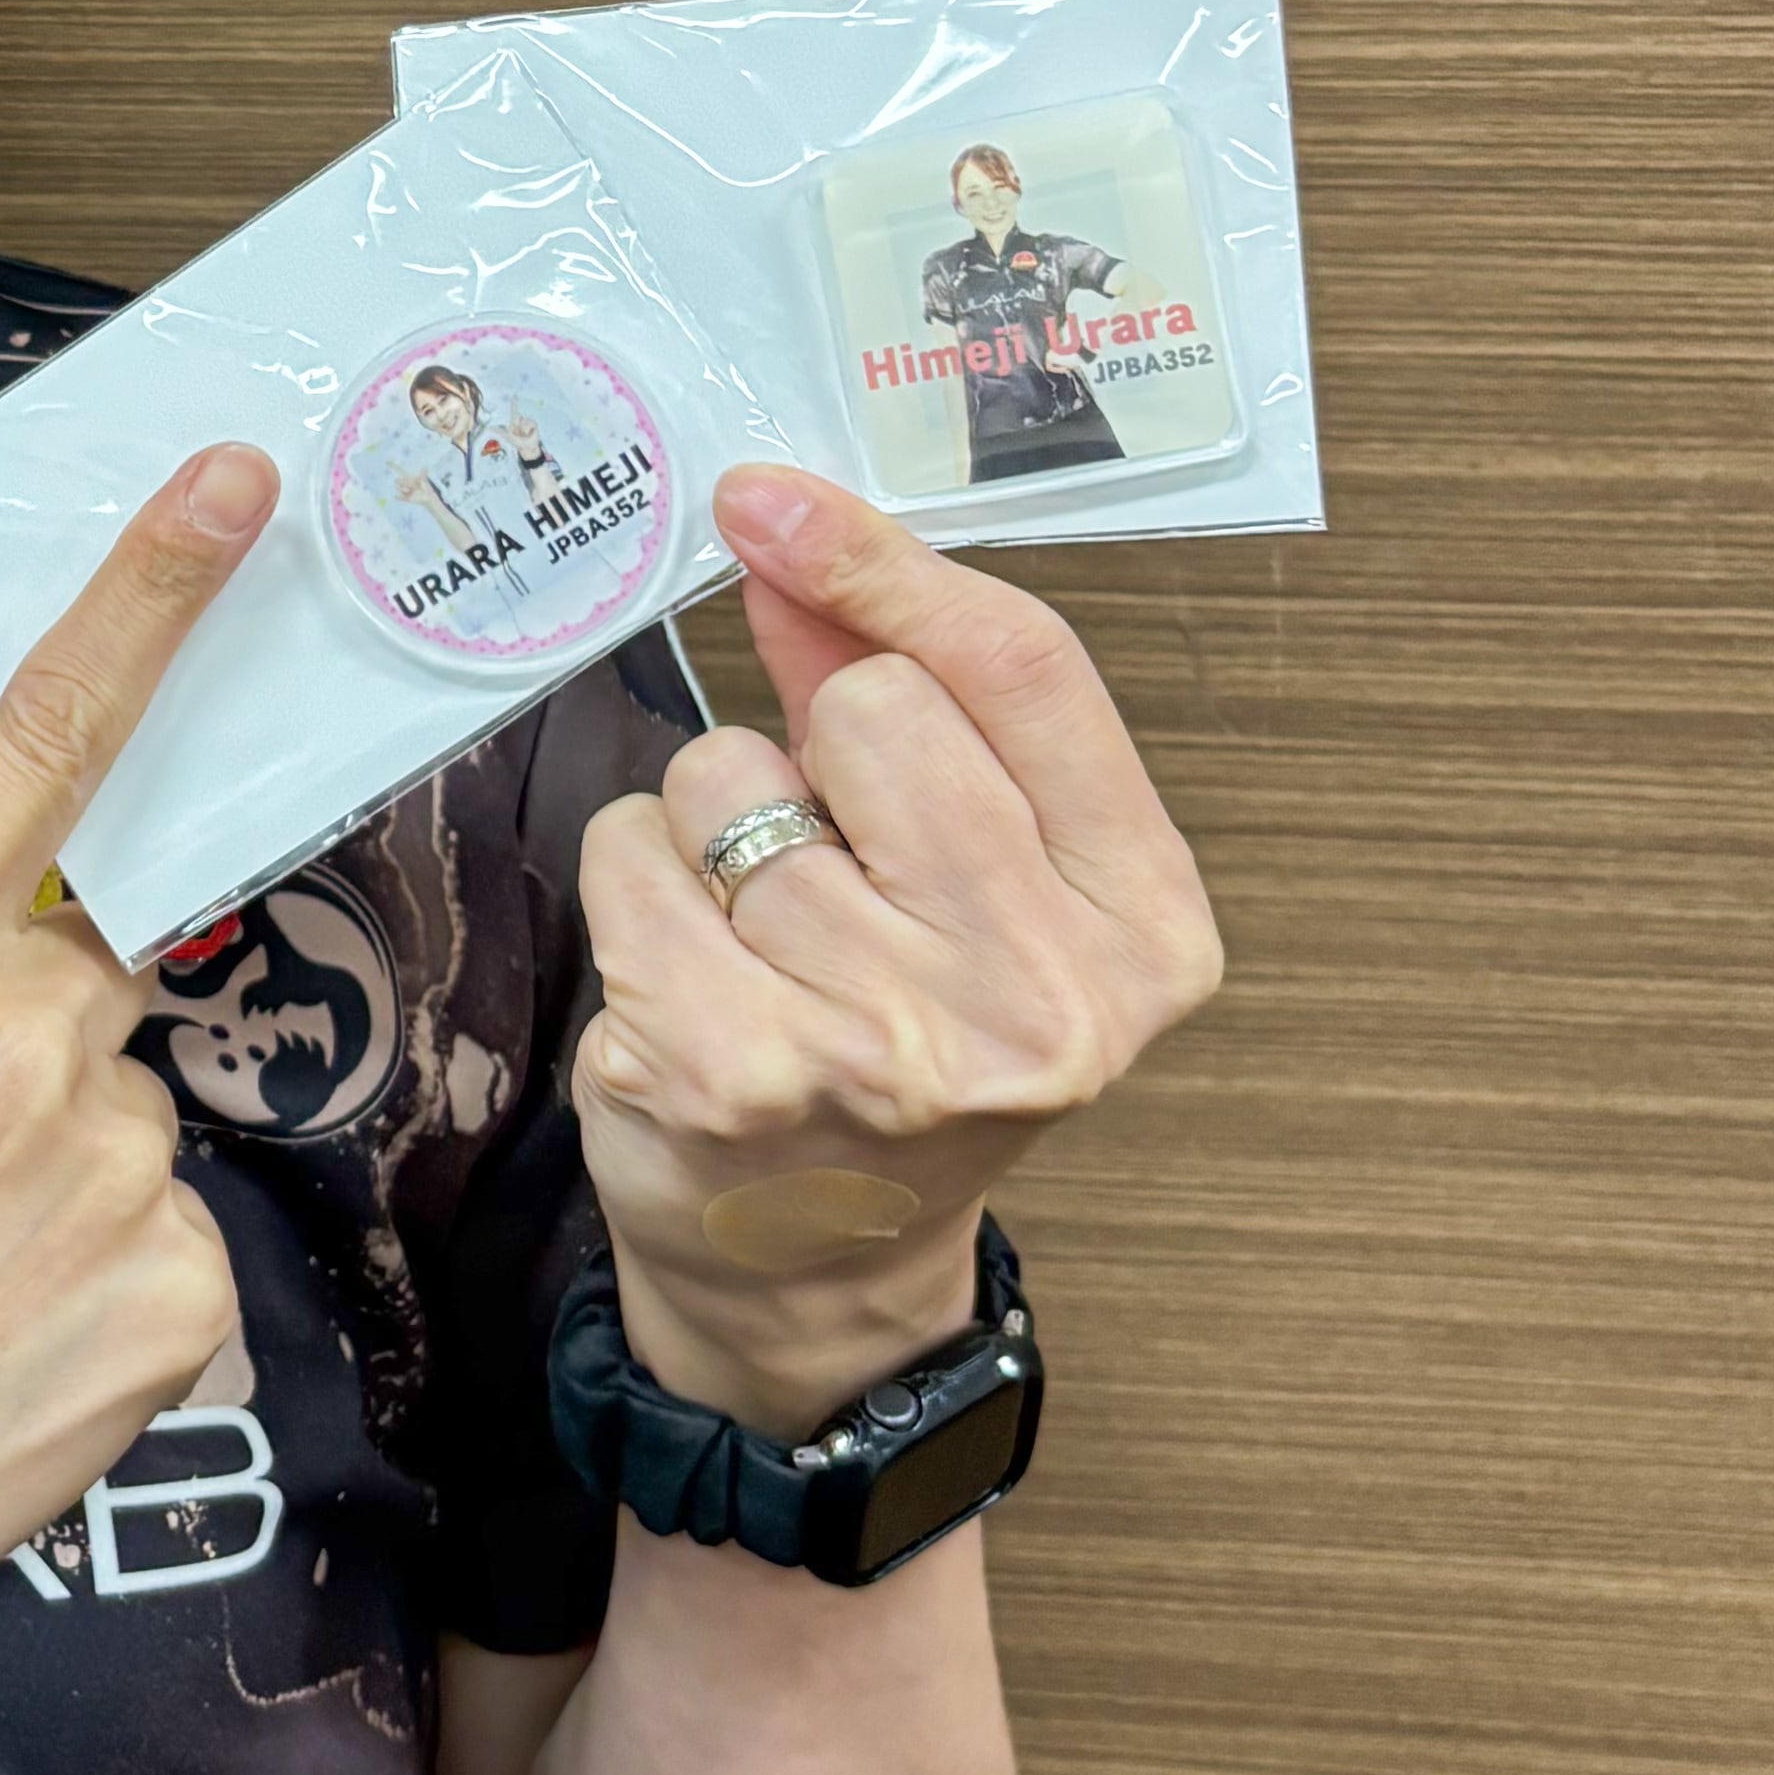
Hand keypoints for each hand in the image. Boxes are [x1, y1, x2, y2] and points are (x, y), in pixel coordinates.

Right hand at [0, 448, 274, 1722]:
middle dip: (13, 1034)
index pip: (50, 741)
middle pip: (81, 972)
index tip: (240, 486)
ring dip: (56, 1162)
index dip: (155, 597)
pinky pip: (174, 1241)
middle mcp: (24, 1051)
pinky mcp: (185, 1304)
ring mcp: (115, 1178)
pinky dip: (107, 1279)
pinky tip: (3, 1334)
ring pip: (121, 1112)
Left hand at [570, 462, 1227, 1433]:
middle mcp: (1037, 994)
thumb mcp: (974, 876)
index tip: (777, 501)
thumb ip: (911, 696)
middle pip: (869, 707)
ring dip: (714, 833)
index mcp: (1141, 927)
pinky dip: (637, 892)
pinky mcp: (730, 1066)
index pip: (1025, 671)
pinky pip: (633, 856)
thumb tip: (791, 538)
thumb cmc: (902, 1044)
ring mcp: (881, 1041)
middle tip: (826, 871)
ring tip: (761, 942)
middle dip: (812, 752)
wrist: (817, 1273)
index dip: (889, 565)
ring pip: (730, 780)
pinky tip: (688, 981)